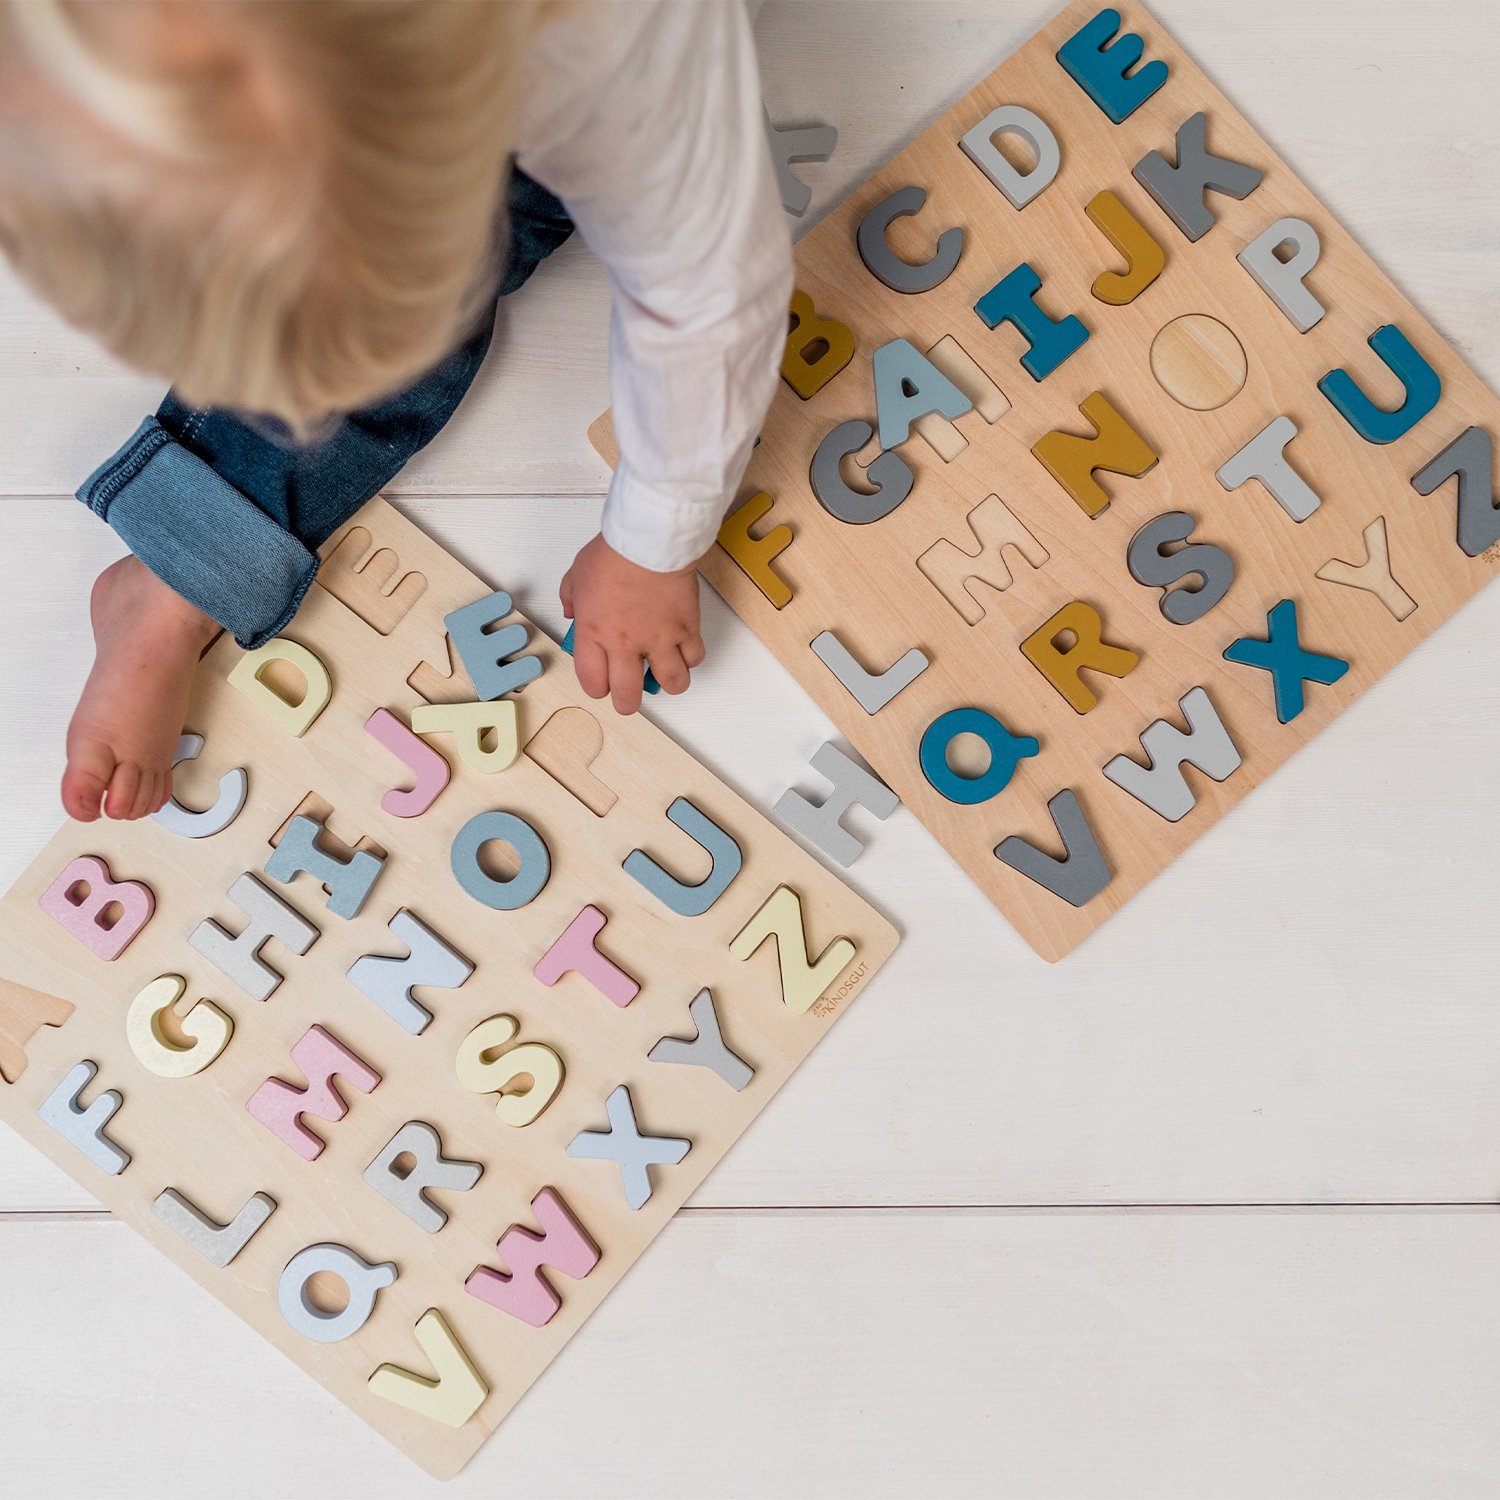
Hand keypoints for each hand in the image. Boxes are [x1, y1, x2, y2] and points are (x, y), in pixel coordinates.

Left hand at [560, 534, 705, 714]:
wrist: (649, 539)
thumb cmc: (614, 552)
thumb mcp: (577, 574)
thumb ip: (571, 598)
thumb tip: (571, 611)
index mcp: (595, 634)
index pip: (593, 682)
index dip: (598, 688)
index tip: (602, 683)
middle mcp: (626, 644)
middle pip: (628, 695)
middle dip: (627, 702)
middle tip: (629, 695)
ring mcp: (660, 638)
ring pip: (672, 683)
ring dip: (667, 683)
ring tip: (663, 673)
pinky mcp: (687, 628)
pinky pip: (694, 658)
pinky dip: (690, 659)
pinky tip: (683, 650)